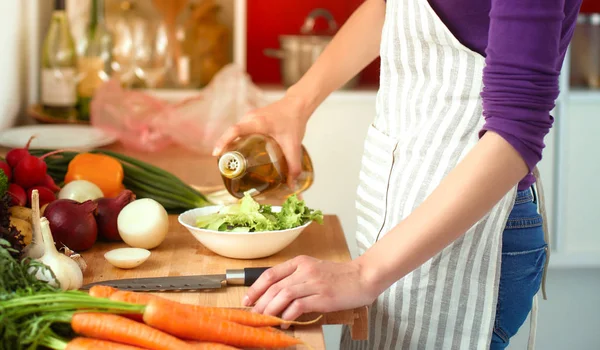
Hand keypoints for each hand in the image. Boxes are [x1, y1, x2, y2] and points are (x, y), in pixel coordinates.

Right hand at [212, 93, 313, 183]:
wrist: (298, 105)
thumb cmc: (294, 121)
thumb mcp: (293, 146)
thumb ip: (293, 166)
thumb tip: (291, 185)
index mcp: (258, 123)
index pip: (235, 130)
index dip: (223, 141)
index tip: (216, 154)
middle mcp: (250, 118)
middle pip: (233, 134)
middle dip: (226, 149)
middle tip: (226, 166)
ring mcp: (250, 117)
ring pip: (236, 132)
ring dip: (232, 145)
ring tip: (231, 161)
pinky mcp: (252, 118)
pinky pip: (241, 130)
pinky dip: (238, 140)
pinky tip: (242, 152)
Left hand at [243, 255, 377, 325]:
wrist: (363, 277)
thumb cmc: (339, 276)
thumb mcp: (313, 270)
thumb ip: (295, 278)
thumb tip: (274, 295)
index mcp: (300, 262)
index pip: (271, 273)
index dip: (256, 287)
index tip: (247, 299)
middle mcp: (305, 270)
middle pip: (275, 286)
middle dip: (260, 302)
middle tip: (254, 314)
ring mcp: (315, 283)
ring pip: (284, 295)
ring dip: (271, 309)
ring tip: (266, 319)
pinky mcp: (324, 297)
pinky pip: (299, 306)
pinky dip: (288, 315)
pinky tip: (284, 323)